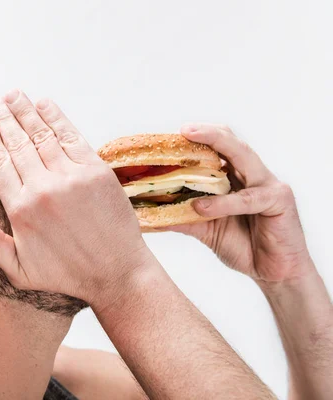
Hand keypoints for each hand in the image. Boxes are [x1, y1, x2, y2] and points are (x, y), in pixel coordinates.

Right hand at [0, 90, 151, 304]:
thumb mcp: (20, 271)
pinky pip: (71, 137)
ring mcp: (71, 177)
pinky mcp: (96, 171)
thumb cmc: (67, 274)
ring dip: (24, 112)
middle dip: (1, 119)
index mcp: (21, 209)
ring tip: (12, 95)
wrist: (117, 273)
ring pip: (41, 135)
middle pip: (15, 143)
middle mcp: (43, 188)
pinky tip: (44, 104)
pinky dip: (56, 118)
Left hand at [166, 123, 311, 282]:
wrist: (274, 272)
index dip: (199, 138)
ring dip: (217, 149)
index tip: (173, 134)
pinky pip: (248, 198)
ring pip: (243, 158)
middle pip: (232, 143)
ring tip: (189, 152)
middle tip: (184, 130)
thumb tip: (148, 214)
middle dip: (208, 133)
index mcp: (236, 177)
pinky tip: (202, 206)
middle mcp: (253, 174)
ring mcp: (268, 184)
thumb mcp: (205, 229)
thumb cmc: (244, 246)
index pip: (219, 147)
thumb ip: (182, 217)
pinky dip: (223, 202)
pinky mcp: (279, 200)